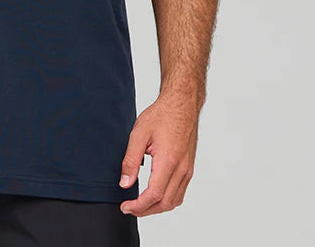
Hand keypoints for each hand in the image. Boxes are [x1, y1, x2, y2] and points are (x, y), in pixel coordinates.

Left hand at [118, 92, 198, 216]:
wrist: (181, 105)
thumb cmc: (161, 115)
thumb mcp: (139, 133)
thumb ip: (130, 160)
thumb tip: (125, 183)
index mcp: (168, 161)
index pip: (154, 195)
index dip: (139, 206)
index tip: (125, 207)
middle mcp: (181, 169)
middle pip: (165, 203)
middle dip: (146, 210)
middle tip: (129, 208)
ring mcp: (188, 170)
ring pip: (174, 201)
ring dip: (157, 208)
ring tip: (140, 204)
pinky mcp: (189, 168)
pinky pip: (180, 192)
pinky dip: (167, 200)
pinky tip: (155, 195)